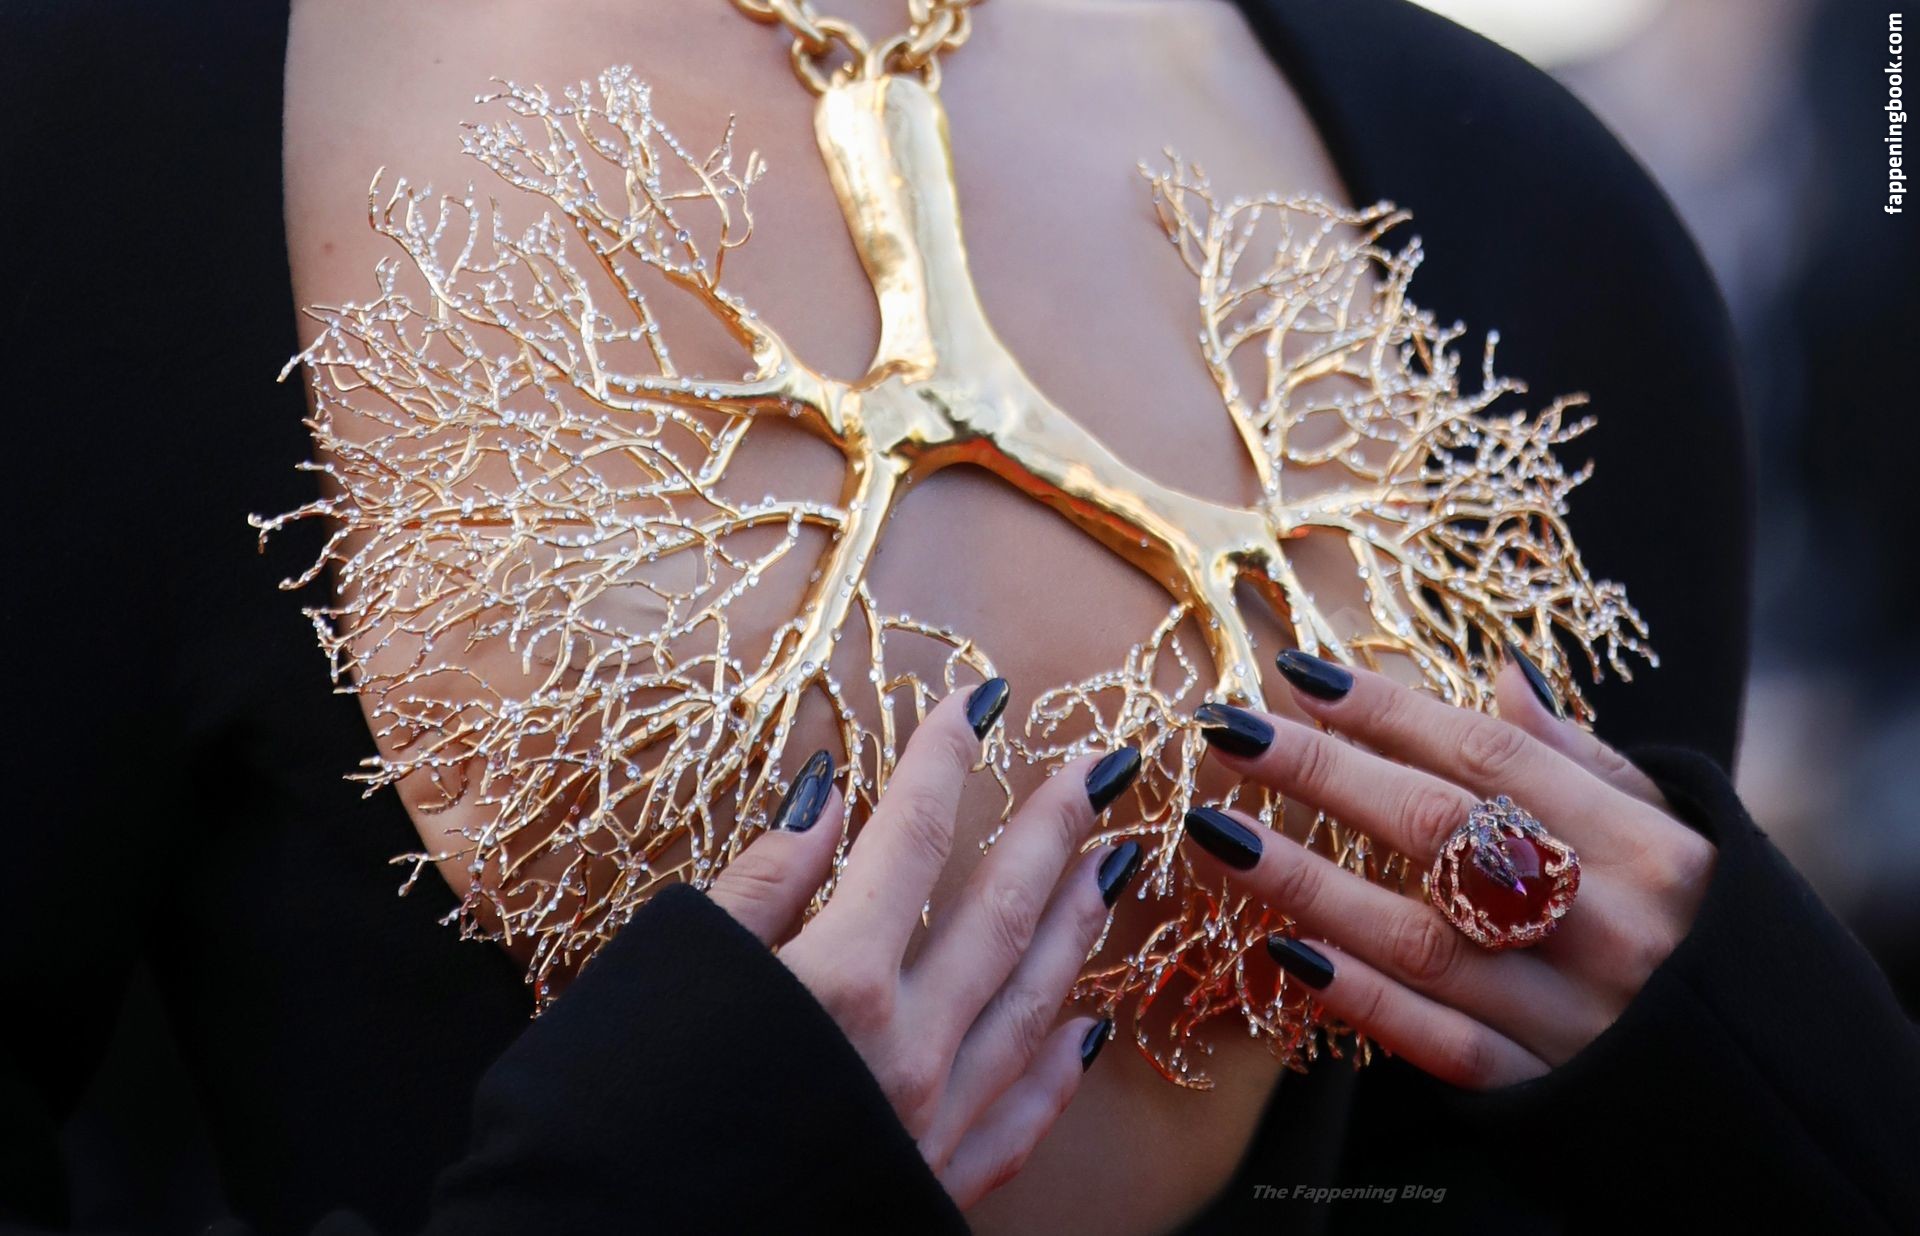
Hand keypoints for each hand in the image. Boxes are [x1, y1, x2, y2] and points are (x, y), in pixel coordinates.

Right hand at [706, 680, 1144, 1206]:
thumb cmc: (617, 1125)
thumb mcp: (673, 979)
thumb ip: (758, 887)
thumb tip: (826, 795)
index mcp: (837, 983)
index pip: (909, 838)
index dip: (945, 759)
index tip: (979, 699)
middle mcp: (905, 1049)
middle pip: (998, 912)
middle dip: (1052, 831)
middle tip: (1102, 768)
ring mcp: (931, 1125)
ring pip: (1029, 1005)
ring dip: (1076, 927)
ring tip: (1115, 864)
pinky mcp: (935, 1189)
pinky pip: (1021, 1119)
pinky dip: (1059, 1068)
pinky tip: (1088, 1029)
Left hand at [1185, 648, 1716, 1088]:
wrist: (1775, 1103)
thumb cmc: (1715, 943)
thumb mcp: (1685, 840)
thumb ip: (1587, 765)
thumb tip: (1500, 677)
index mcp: (1648, 849)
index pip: (1491, 759)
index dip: (1387, 710)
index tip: (1297, 671)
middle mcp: (1607, 925)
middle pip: (1440, 830)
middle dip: (1322, 774)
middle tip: (1227, 729)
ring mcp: (1570, 1015)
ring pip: (1418, 937)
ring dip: (1306, 881)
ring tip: (1216, 833)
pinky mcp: (1539, 1092)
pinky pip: (1431, 1040)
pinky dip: (1357, 994)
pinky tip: (1280, 951)